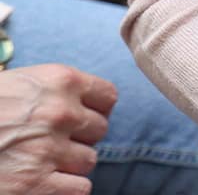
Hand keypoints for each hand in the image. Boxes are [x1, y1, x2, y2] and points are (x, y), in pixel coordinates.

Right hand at [0, 64, 116, 194]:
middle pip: (99, 130)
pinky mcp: (35, 185)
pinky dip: (65, 190)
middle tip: (55, 143)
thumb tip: (87, 103)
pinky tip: (44, 183)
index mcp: (61, 80)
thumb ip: (58, 90)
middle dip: (80, 139)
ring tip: (42, 162)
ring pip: (89, 161)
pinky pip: (79, 189)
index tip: (82, 118)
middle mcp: (61, 112)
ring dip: (70, 165)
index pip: (108, 97)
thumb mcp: (23, 83)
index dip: (96, 110)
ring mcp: (49, 149)